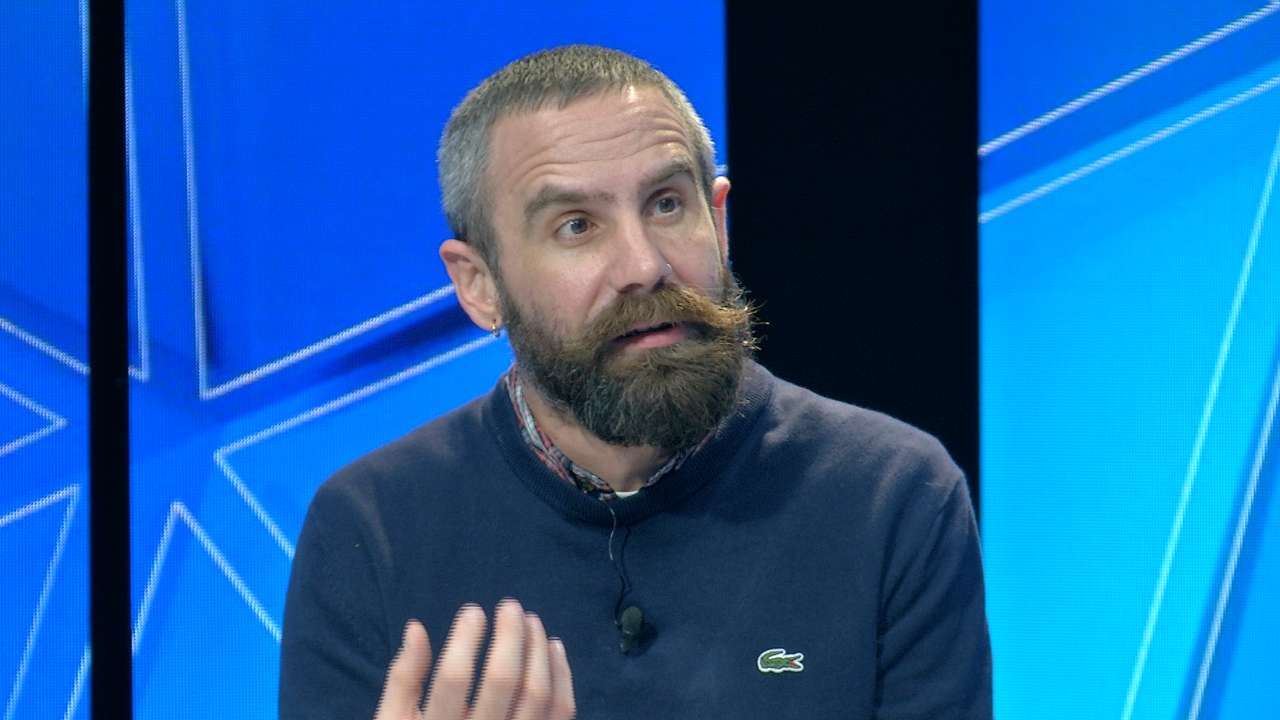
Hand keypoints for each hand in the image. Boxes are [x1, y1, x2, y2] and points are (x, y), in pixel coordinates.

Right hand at [375, 598, 575, 719]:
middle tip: (510, 606)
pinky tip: (553, 648)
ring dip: (538, 650)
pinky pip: (560, 712)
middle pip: (503, 680)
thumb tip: (416, 628)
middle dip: (510, 636)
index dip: (465, 640)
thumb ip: (403, 679)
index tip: (473, 611)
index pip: (454, 679)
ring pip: (537, 693)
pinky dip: (562, 675)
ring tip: (531, 621)